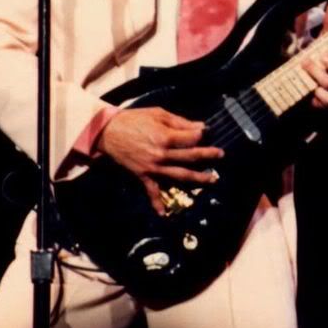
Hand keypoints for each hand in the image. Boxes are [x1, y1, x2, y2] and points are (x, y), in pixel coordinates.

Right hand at [97, 107, 223, 215]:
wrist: (108, 131)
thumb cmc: (134, 119)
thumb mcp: (158, 114)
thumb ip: (180, 122)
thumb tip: (200, 127)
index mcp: (165, 137)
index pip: (192, 139)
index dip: (202, 134)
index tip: (208, 132)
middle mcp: (162, 155)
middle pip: (190, 157)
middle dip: (207, 155)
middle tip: (220, 154)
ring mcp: (153, 167)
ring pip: (179, 175)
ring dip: (197, 178)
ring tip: (211, 179)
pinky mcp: (143, 175)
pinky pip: (151, 191)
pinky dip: (156, 203)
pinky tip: (163, 214)